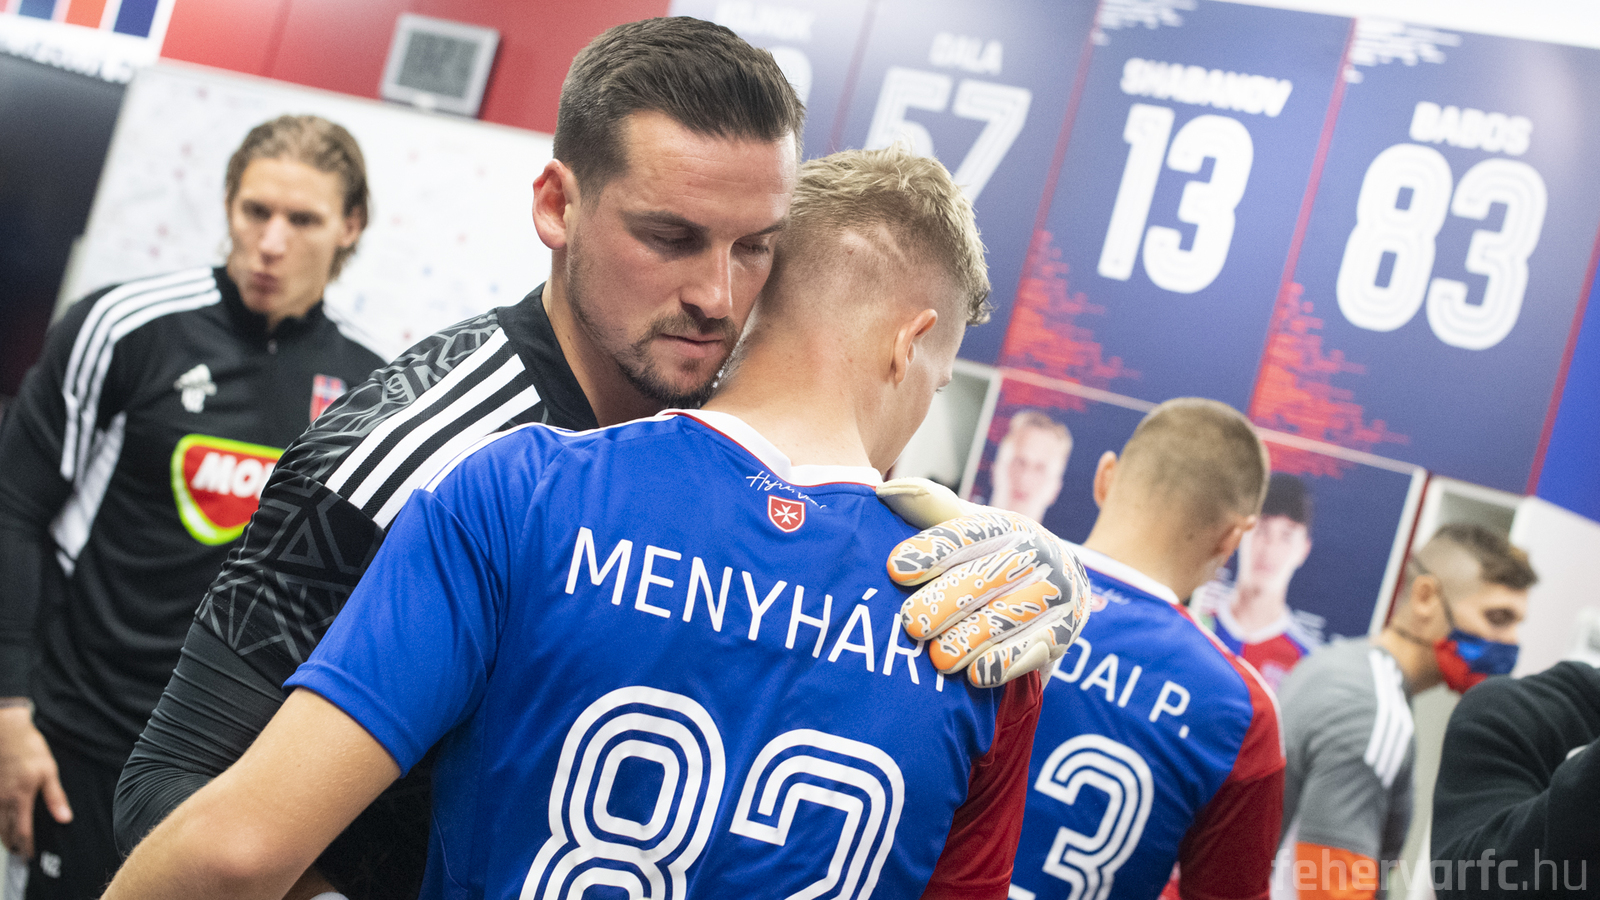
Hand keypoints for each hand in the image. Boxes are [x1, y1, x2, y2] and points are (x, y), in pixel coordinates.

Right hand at [0, 704, 71, 857]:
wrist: (6, 732)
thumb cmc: (29, 749)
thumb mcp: (48, 771)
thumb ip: (55, 797)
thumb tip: (65, 818)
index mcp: (19, 798)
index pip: (22, 832)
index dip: (27, 847)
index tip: (31, 857)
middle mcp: (2, 801)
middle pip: (5, 833)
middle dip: (14, 846)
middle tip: (22, 855)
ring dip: (4, 837)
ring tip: (14, 844)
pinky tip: (3, 823)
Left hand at [880, 478, 1090, 687]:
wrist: (1055, 587)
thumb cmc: (991, 556)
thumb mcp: (965, 527)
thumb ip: (928, 509)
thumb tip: (886, 490)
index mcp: (1007, 525)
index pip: (968, 533)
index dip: (933, 549)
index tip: (896, 567)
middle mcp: (1038, 553)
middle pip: (987, 577)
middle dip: (946, 601)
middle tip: (911, 623)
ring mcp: (1057, 592)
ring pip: (1009, 616)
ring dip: (972, 638)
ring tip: (939, 659)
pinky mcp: (1067, 630)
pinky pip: (1038, 648)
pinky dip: (1007, 663)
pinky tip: (978, 675)